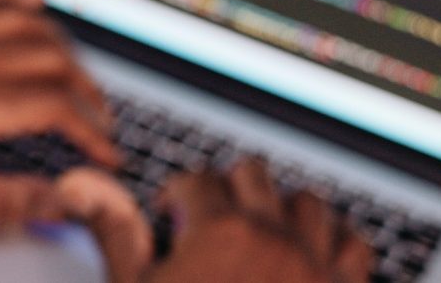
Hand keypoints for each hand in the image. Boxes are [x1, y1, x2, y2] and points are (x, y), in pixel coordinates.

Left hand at [0, 0, 118, 236]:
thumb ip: (0, 202)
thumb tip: (58, 202)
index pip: (55, 105)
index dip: (91, 131)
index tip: (105, 155)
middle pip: (49, 56)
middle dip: (87, 88)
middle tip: (99, 119)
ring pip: (19, 17)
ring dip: (58, 41)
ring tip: (76, 71)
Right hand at [58, 161, 371, 282]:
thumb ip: (115, 237)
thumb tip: (85, 189)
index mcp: (219, 233)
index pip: (196, 180)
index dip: (174, 193)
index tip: (166, 210)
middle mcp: (274, 238)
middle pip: (253, 174)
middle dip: (225, 187)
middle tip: (208, 212)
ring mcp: (315, 266)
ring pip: (308, 202)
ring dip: (281, 206)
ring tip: (261, 226)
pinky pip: (355, 245)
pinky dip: (334, 240)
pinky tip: (310, 253)